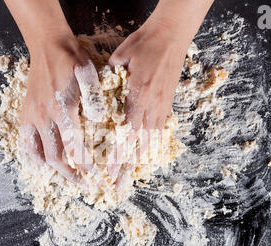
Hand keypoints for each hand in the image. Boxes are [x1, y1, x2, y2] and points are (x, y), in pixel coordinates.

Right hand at [20, 35, 98, 184]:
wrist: (46, 45)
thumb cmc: (70, 58)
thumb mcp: (87, 72)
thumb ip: (93, 97)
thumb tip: (98, 119)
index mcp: (61, 109)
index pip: (72, 147)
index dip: (83, 165)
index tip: (94, 176)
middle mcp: (43, 117)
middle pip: (54, 157)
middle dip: (69, 175)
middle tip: (83, 185)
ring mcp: (31, 117)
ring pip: (36, 154)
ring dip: (49, 171)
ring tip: (62, 179)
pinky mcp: (25, 114)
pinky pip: (24, 142)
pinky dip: (31, 157)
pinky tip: (39, 165)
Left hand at [107, 0, 213, 185]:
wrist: (172, 35)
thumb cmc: (145, 42)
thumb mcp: (121, 56)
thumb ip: (109, 76)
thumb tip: (98, 90)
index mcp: (138, 95)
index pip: (126, 132)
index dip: (117, 153)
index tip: (108, 170)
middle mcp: (152, 105)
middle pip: (139, 143)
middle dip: (127, 167)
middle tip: (119, 186)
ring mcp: (162, 106)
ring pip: (151, 140)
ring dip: (140, 161)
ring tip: (131, 177)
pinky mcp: (168, 103)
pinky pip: (159, 130)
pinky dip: (152, 145)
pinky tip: (147, 155)